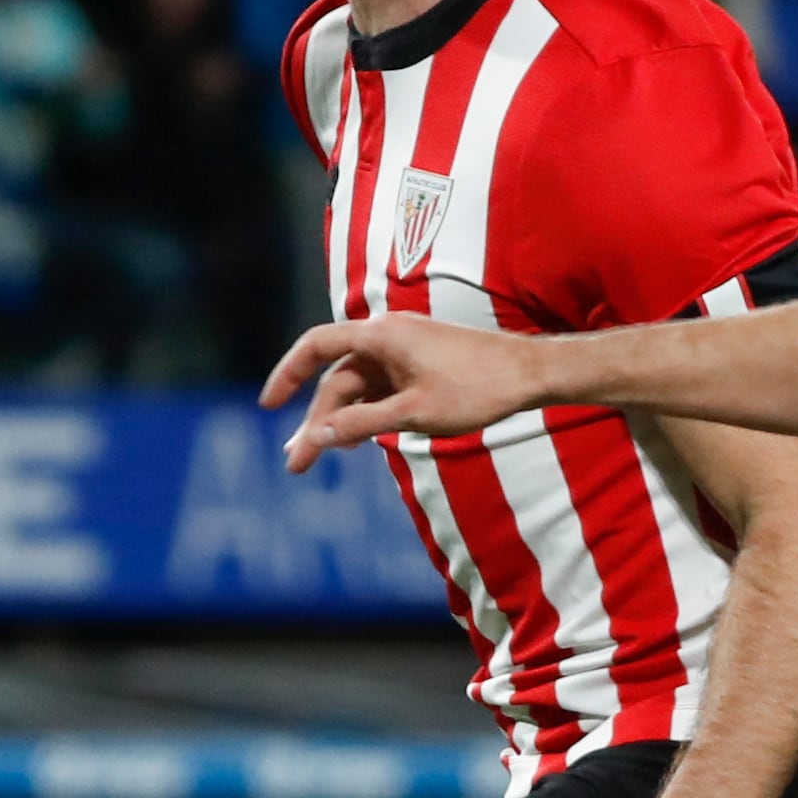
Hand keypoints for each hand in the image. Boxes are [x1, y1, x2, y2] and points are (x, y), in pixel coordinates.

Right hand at [262, 313, 541, 462]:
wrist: (531, 374)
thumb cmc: (478, 389)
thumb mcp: (415, 413)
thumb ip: (362, 424)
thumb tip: (317, 438)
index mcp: (382, 334)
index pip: (317, 346)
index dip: (286, 374)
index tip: (267, 406)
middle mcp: (387, 335)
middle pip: (336, 377)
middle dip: (315, 420)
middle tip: (296, 463)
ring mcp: (403, 350)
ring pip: (357, 386)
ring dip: (338, 421)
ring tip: (316, 457)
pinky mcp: (418, 365)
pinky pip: (380, 388)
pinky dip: (365, 413)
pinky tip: (355, 440)